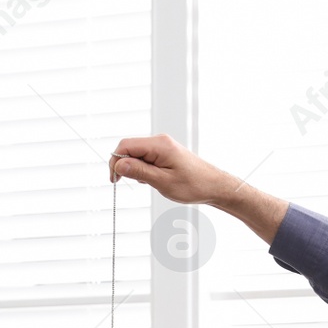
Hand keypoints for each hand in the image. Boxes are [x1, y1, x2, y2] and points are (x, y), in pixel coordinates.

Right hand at [109, 134, 234, 204]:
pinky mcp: (164, 153)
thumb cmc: (193, 185)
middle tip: (124, 183)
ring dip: (134, 169)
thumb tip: (119, 164)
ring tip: (148, 183)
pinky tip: (153, 180)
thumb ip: (139, 171)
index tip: (114, 179)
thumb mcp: (162, 181)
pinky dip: (143, 169)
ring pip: (136, 154)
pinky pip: (145, 158)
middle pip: (129, 148)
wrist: (213, 186)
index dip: (115, 161)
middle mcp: (160, 141)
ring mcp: (162, 147)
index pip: (126, 145)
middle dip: (123, 166)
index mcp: (159, 145)